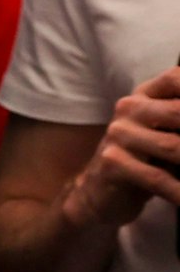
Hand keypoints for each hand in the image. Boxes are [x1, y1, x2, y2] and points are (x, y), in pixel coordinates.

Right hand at [64, 67, 179, 227]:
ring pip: (174, 147)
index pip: (176, 79)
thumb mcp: (166, 135)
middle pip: (179, 112)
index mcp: (144, 96)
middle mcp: (128, 109)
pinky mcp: (112, 163)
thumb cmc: (145, 161)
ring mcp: (118, 135)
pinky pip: (159, 179)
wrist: (100, 192)